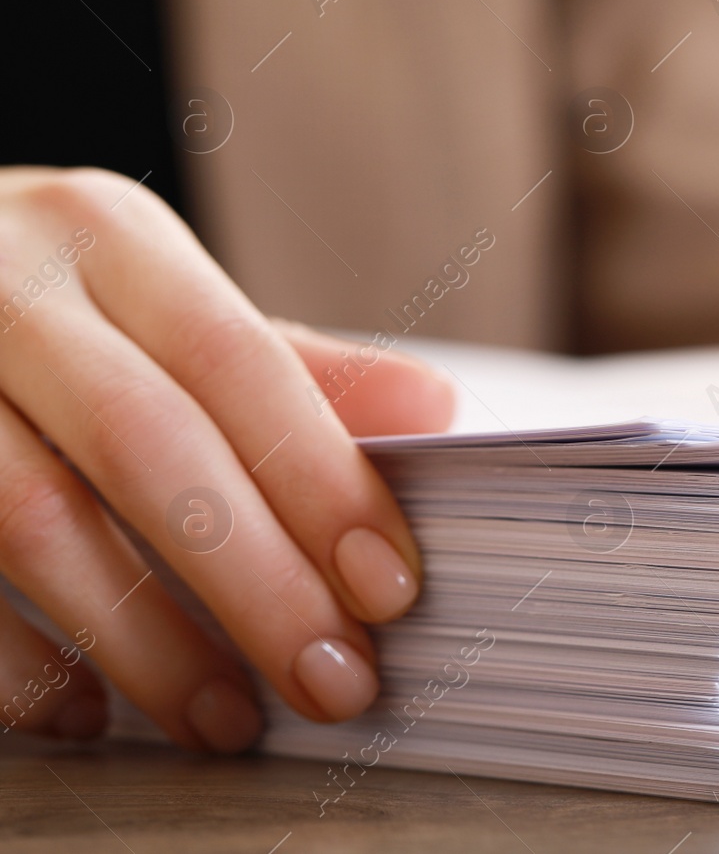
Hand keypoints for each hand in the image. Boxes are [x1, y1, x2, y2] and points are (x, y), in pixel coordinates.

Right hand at [0, 168, 452, 749]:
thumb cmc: (44, 303)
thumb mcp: (160, 301)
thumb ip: (291, 365)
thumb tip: (436, 409)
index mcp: (110, 238)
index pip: (240, 361)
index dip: (321, 479)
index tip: (390, 588)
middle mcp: (5, 289)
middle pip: (146, 444)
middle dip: (255, 580)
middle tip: (333, 681)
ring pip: (31, 521)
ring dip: (144, 640)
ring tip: (225, 719)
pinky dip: (16, 662)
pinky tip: (84, 714)